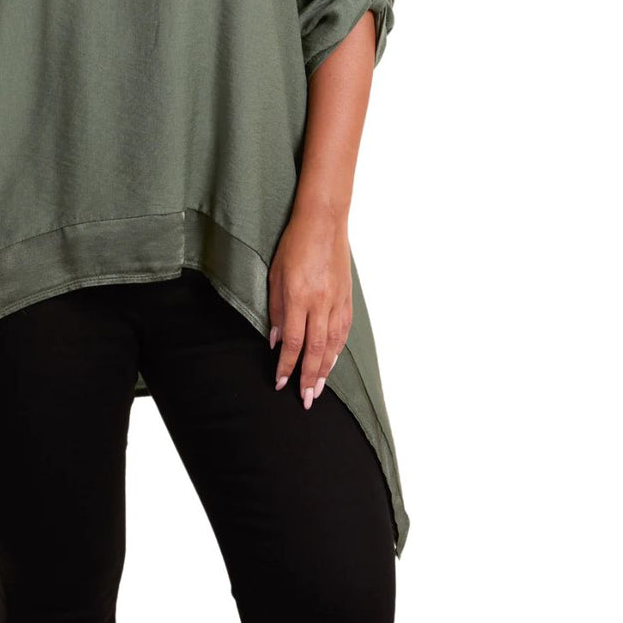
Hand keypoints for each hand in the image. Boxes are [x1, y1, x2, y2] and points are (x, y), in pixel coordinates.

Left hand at [267, 204, 352, 408]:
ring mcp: (337, 301)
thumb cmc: (294, 244)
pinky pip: (343, 331)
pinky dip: (338, 350)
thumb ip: (276, 309)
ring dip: (325, 370)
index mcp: (299, 296)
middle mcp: (321, 303)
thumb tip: (275, 340)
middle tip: (306, 400)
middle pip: (316, 349)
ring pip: (333, 344)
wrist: (324, 221)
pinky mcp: (347, 298)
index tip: (280, 383)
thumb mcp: (276, 274)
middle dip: (309, 377)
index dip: (286, 365)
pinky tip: (332, 362)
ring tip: (318, 389)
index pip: (293, 341)